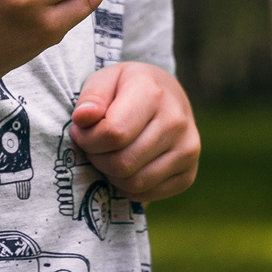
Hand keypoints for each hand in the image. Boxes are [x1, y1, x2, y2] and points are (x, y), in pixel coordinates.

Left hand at [69, 61, 200, 201]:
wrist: (167, 96)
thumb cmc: (128, 87)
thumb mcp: (105, 78)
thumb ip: (91, 97)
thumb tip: (82, 119)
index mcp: (153, 93)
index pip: (114, 133)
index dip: (88, 139)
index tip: (82, 131)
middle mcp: (176, 122)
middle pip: (122, 163)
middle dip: (97, 158)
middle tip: (94, 146)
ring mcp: (187, 150)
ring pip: (134, 183)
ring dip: (111, 174)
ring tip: (109, 155)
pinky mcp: (189, 173)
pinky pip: (147, 194)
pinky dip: (128, 188)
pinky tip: (127, 167)